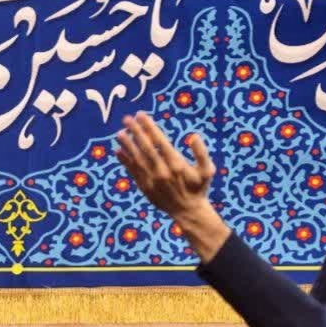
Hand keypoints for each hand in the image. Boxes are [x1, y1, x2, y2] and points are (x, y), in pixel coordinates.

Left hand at [116, 114, 228, 260]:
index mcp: (176, 163)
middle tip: (127, 119)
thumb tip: (194, 136)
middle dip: (136, 132)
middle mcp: (161, 171)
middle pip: (145, 147)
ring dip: (127, 145)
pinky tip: (118, 151)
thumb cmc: (199, 188)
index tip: (141, 115)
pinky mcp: (145, 187)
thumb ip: (201, 153)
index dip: (149, 127)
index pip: (159, 141)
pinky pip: (132, 172)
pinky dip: (125, 161)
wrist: (188, 211)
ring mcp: (151, 180)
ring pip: (136, 159)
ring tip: (119, 133)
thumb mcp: (207, 171)